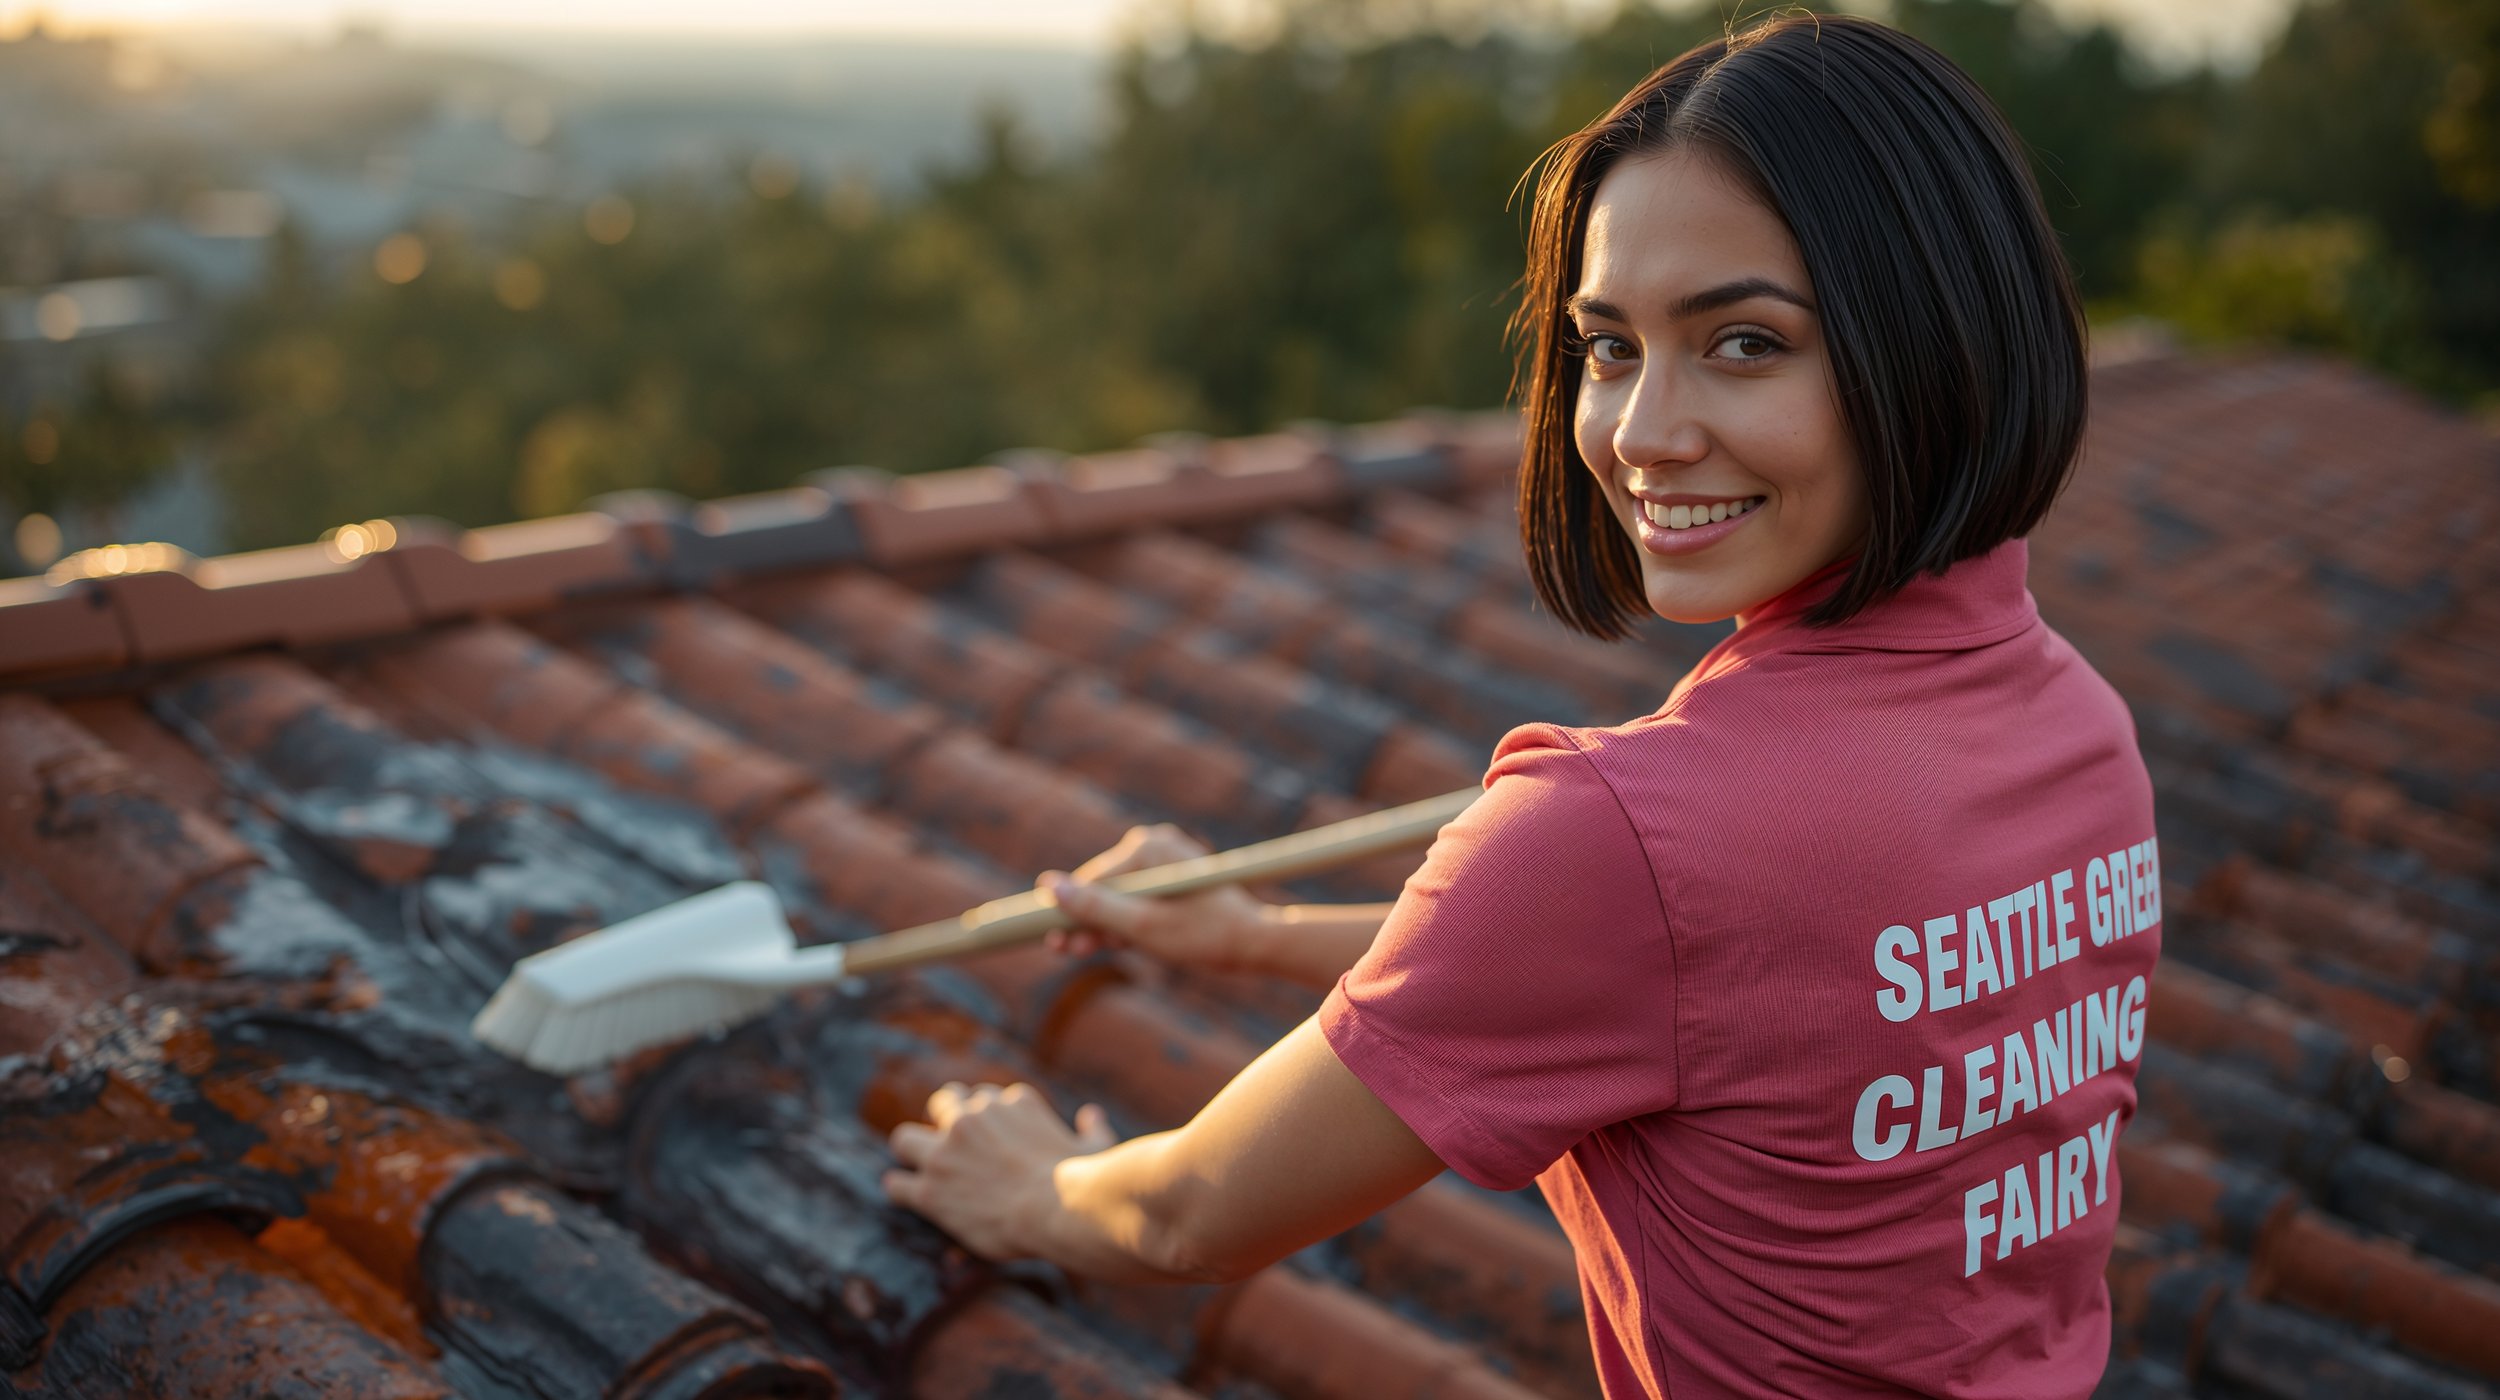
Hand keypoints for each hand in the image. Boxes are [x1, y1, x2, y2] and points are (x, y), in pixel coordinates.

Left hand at [883, 1081, 1117, 1260]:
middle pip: (942, 1102)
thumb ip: (1091, 1128)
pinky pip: (898, 1183)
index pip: (986, 1098)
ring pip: (905, 1138)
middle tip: (950, 1147)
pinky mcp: (931, 1188)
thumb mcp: (1096, 1146)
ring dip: (911, 1150)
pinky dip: (901, 1190)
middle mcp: (974, 1116)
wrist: (1062, 1209)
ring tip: (918, 1167)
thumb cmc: (1086, 1180)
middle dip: (943, 1120)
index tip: (990, 1140)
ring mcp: (947, 1151)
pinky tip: (907, 1196)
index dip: (987, 1120)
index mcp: (1013, 1101)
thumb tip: (1090, 1114)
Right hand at [1038, 822, 1267, 972]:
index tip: (1050, 939)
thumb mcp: (1141, 927)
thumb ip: (1094, 908)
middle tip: (1066, 952)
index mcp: (1148, 847)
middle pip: (1105, 888)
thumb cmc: (1204, 934)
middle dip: (1087, 922)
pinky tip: (1114, 943)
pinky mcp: (1174, 880)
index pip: (1092, 880)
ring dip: (1104, 926)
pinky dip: (1127, 923)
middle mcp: (1156, 845)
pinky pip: (1139, 900)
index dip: (1069, 912)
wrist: (1256, 944)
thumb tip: (1049, 886)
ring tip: (1085, 951)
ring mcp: (1166, 861)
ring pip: (1120, 897)